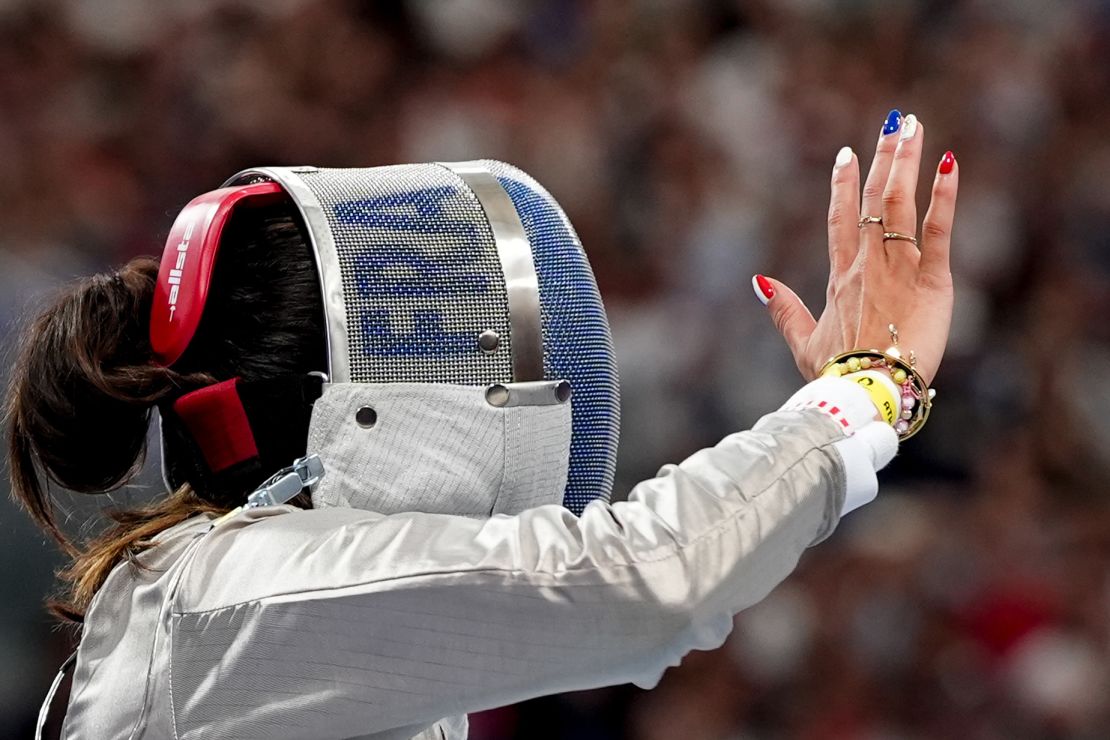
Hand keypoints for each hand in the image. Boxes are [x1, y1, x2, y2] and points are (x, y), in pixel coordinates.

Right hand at [754, 111, 957, 384]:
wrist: (867, 390)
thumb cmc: (835, 376)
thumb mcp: (803, 345)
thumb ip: (784, 311)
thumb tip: (759, 281)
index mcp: (839, 279)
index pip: (840, 220)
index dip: (842, 185)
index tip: (847, 154)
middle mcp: (865, 265)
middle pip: (872, 199)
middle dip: (883, 158)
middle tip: (895, 122)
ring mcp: (897, 268)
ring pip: (898, 204)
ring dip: (905, 162)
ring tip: (912, 126)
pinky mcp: (932, 280)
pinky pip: (938, 230)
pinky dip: (943, 196)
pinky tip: (948, 163)